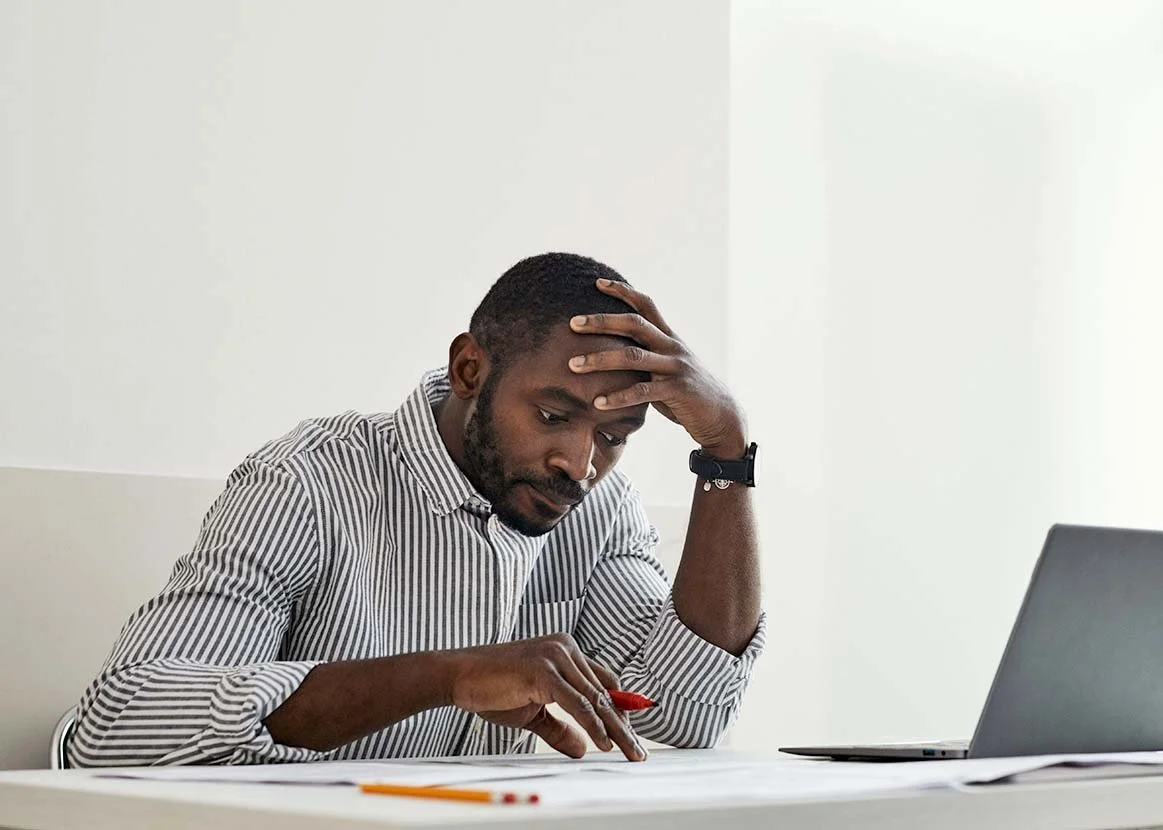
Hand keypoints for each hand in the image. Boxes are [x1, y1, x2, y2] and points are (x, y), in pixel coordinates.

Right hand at [448, 634, 646, 760]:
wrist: (459, 676)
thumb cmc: (493, 688)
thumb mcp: (533, 712)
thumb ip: (559, 727)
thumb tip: (582, 748)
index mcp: (565, 651)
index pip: (603, 681)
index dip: (620, 708)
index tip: (631, 733)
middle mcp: (565, 648)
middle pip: (605, 691)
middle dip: (624, 724)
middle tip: (638, 751)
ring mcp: (555, 656)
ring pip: (596, 698)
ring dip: (616, 729)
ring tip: (629, 752)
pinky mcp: (543, 670)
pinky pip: (577, 703)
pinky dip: (593, 725)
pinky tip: (603, 743)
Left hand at [569, 279, 747, 457]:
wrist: (721, 414)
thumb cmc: (685, 392)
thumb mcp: (666, 367)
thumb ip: (646, 356)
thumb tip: (613, 352)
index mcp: (668, 337)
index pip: (646, 305)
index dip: (623, 291)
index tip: (597, 283)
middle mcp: (672, 346)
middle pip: (634, 324)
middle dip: (602, 321)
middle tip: (572, 323)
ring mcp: (676, 366)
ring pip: (633, 357)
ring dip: (600, 359)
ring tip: (573, 365)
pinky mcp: (678, 390)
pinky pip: (643, 392)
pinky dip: (618, 397)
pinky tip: (597, 402)